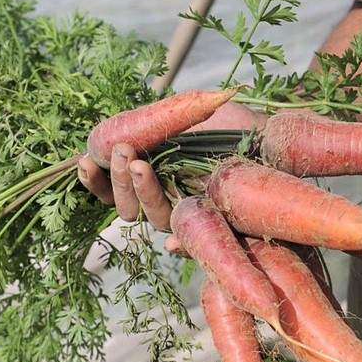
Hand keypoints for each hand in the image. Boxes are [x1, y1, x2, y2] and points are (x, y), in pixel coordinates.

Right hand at [78, 102, 266, 230]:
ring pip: (154, 219)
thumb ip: (153, 128)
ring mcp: (191, 215)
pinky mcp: (219, 229)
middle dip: (119, 181)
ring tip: (139, 164)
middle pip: (128, 207)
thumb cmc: (233, 124)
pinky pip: (192, 241)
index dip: (95, 181)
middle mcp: (168, 201)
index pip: (113, 190)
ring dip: (142, 194)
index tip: (82, 160)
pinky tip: (171, 242)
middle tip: (123, 152)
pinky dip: (180, 243)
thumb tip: (120, 138)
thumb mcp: (185, 118)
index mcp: (154, 179)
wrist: (279, 136)